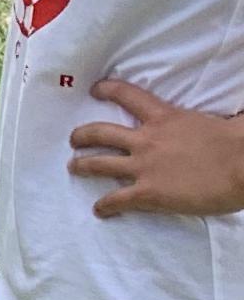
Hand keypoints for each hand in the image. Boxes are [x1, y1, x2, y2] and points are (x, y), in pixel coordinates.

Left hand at [70, 75, 243, 218]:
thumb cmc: (237, 142)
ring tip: (73, 168)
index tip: (95, 89)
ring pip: (99, 164)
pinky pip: (117, 200)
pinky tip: (100, 210)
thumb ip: (205, 117)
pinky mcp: (148, 192)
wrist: (242, 165)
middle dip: (82, 135)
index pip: (128, 95)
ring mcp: (143, 167)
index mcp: (165, 116)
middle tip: (73, 140)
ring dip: (82, 166)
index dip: (108, 90)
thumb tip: (229, 112)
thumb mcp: (214, 119)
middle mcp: (146, 139)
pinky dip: (105, 206)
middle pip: (101, 132)